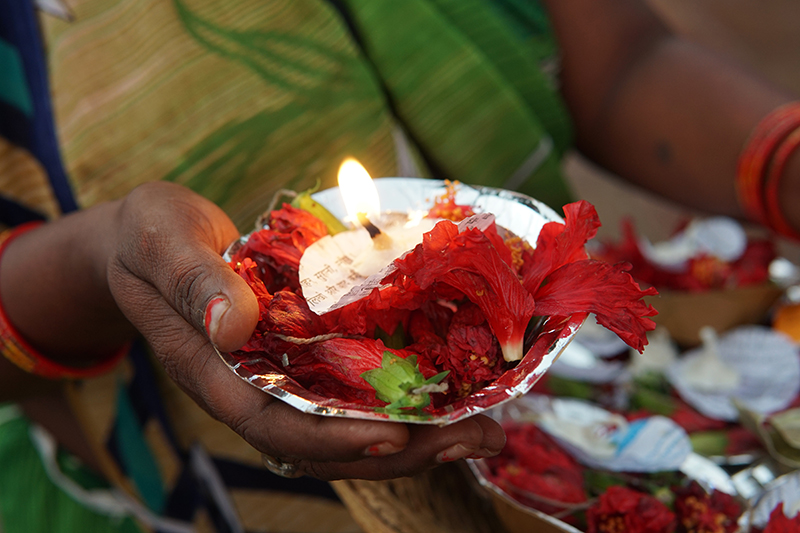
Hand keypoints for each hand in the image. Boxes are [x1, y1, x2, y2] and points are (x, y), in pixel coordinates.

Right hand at [104, 182, 504, 479]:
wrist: (150, 241)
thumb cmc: (150, 236)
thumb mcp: (161, 240)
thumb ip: (192, 280)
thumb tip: (233, 324)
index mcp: (213, 371)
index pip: (273, 424)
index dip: (333, 439)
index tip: (394, 438)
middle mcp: (252, 387)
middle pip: (326, 442)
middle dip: (402, 450)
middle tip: (476, 440)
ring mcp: (280, 376)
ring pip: (347, 426)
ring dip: (416, 435)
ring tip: (482, 430)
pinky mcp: (301, 356)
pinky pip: (352, 392)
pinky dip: (399, 399)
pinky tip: (451, 393)